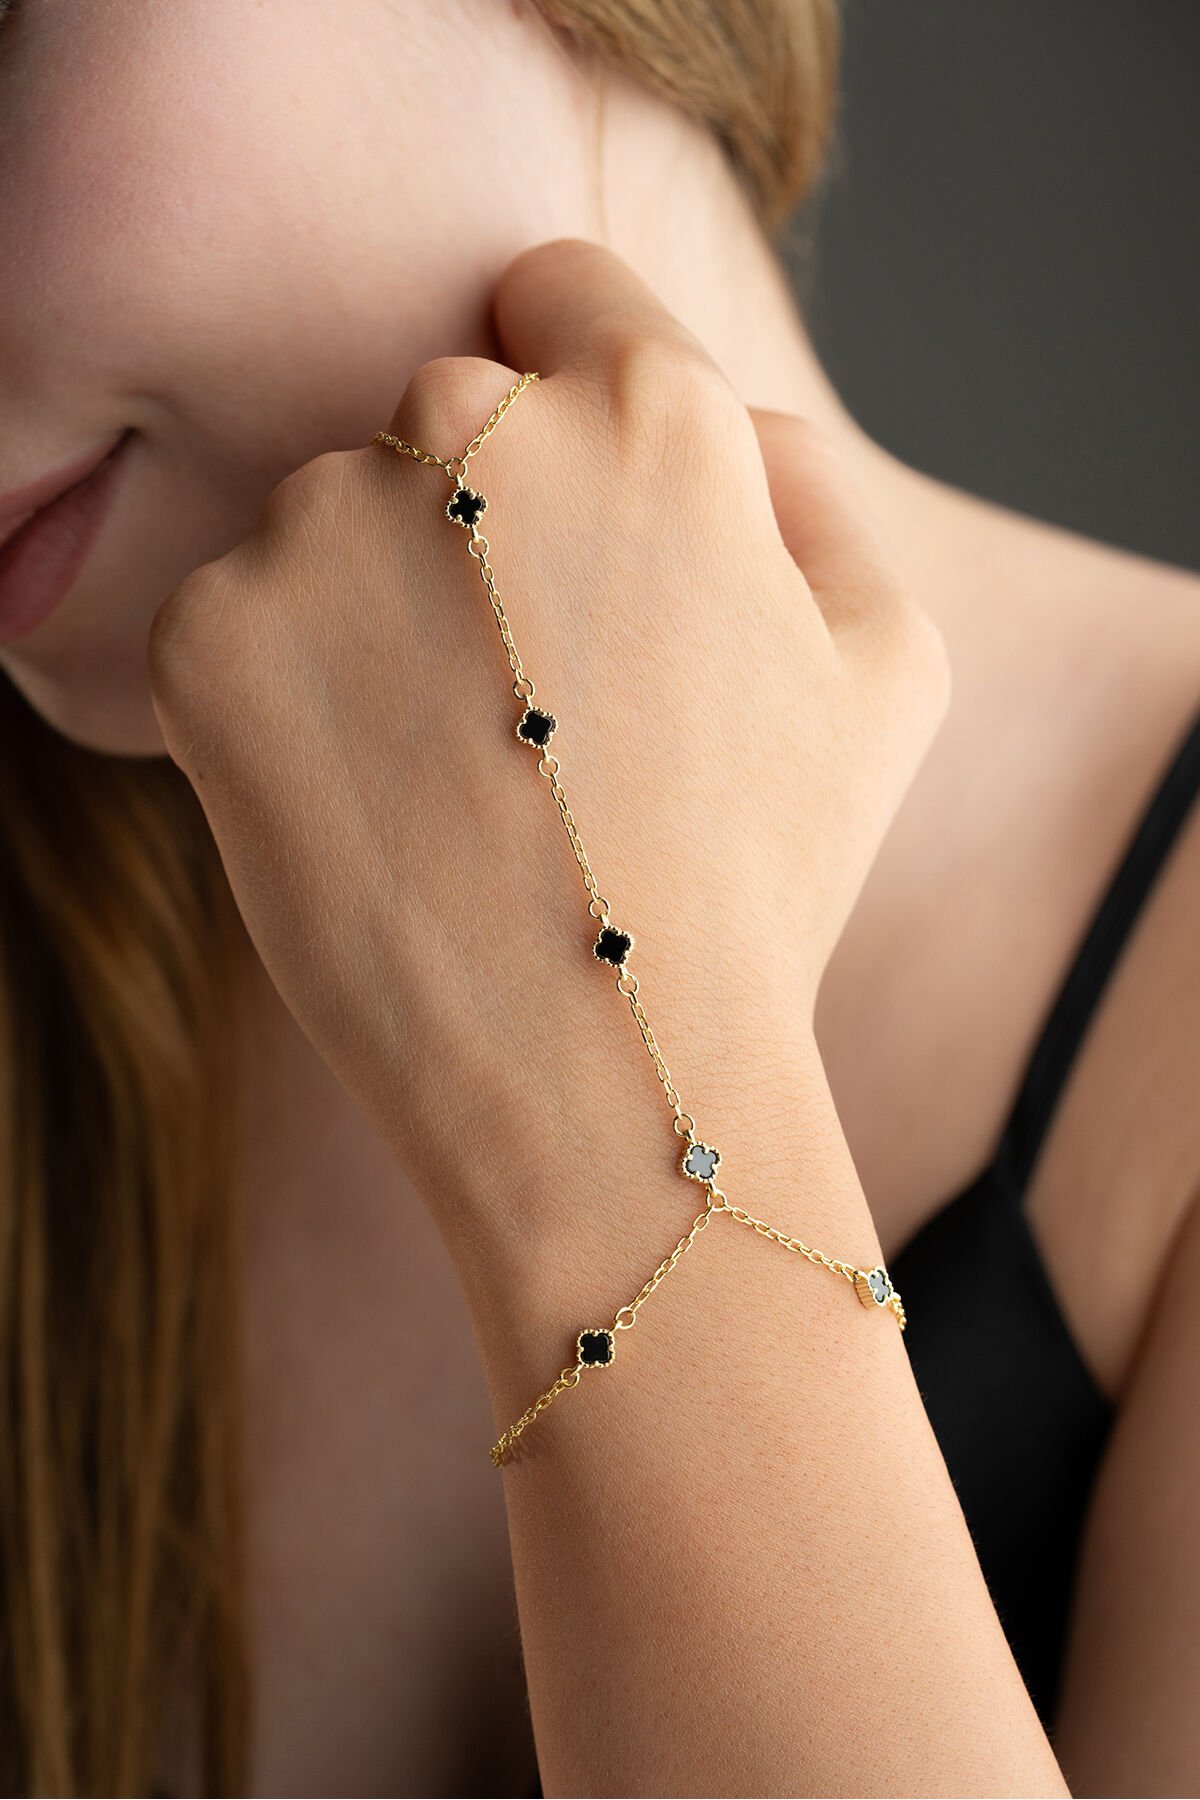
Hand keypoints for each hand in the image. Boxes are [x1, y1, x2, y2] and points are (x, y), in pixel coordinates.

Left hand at [146, 237, 949, 1225]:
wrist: (607, 1072)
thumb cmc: (762, 880)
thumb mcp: (888, 667)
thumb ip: (810, 491)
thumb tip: (722, 425)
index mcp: (652, 411)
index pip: (563, 296)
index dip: (574, 396)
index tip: (568, 518)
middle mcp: (473, 427)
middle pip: (445, 421)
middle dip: (480, 523)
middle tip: (528, 698)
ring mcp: (325, 526)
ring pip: (334, 525)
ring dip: (378, 615)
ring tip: (457, 775)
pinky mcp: (214, 637)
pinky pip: (240, 625)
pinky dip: (286, 702)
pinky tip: (369, 807)